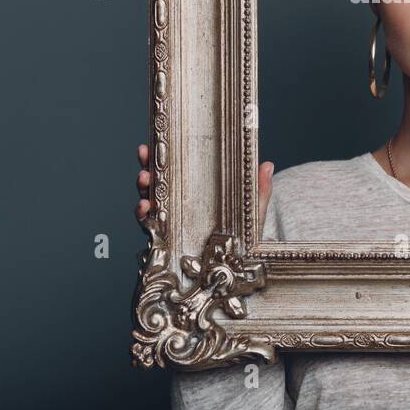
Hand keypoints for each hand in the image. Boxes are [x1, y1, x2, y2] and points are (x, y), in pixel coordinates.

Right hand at [136, 144, 275, 232]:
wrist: (238, 267)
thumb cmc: (242, 235)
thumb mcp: (251, 210)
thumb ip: (259, 190)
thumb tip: (268, 165)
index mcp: (198, 192)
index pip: (180, 169)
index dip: (167, 155)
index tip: (158, 142)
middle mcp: (180, 204)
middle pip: (159, 180)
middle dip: (148, 164)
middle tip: (145, 153)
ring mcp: (171, 220)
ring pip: (150, 198)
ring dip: (143, 186)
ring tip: (144, 177)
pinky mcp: (165, 237)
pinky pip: (147, 224)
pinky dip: (141, 213)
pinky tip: (144, 206)